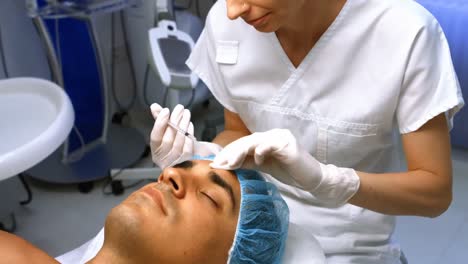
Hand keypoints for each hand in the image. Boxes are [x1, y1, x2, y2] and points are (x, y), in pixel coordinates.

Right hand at [150, 103, 221, 168]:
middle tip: (180, 108)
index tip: (166, 110)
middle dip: (174, 121)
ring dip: (183, 125)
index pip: (155, 136)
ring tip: (186, 113)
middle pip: (168, 139)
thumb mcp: (165, 131)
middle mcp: (162, 157)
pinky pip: (188, 146)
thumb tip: (154, 106)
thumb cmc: (173, 141)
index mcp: (155, 149)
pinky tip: (189, 124)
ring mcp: (174, 160)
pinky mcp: (186, 160)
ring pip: (178, 142)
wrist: (187, 158)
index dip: (160, 123)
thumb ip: (159, 119)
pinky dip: (189, 133)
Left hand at [211, 129, 359, 206]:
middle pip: (247, 140)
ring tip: (231, 164)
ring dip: (241, 152)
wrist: (310, 178)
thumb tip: (225, 165)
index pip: (243, 143)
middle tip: (219, 164)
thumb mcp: (262, 166)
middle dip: (231, 153)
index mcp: (266, 138)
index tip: (215, 163)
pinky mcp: (288, 143)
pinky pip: (271, 144)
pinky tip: (257, 160)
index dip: (228, 152)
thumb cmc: (288, 171)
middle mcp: (273, 134)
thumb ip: (246, 163)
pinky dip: (262, 151)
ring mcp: (281, 137)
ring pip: (255, 141)